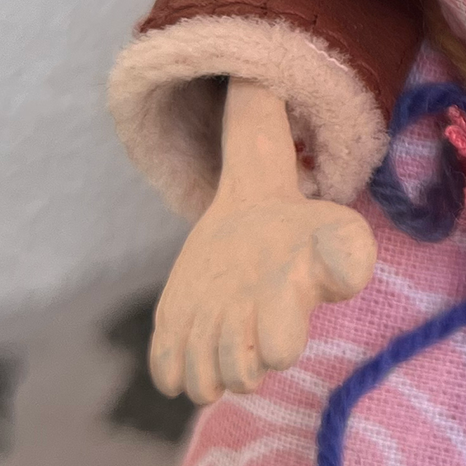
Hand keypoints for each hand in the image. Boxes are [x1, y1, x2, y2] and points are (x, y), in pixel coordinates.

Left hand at [149, 81, 375, 403]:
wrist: (256, 239)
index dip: (271, 328)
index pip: (282, 347)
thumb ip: (269, 140)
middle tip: (233, 301)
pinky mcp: (191, 354)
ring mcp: (224, 349)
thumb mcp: (278, 169)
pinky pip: (172, 379)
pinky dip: (172, 361)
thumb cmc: (286, 217)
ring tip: (208, 314)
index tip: (273, 284)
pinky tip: (183, 326)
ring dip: (200, 356)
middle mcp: (263, 338)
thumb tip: (246, 81)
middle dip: (231, 343)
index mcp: (294, 304)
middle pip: (241, 374)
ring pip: (204, 384)